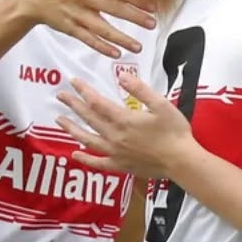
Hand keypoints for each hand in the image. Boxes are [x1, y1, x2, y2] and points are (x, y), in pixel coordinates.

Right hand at [20, 0, 155, 56]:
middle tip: (153, 24)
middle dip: (135, 16)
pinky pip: (88, 39)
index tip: (155, 4)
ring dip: (122, 39)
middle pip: (113, 7)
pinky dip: (102, 47)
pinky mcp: (70, 28)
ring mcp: (76, 13)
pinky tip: (116, 54)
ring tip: (138, 47)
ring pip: (102, 28)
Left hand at [55, 66, 194, 177]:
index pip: (97, 102)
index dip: (83, 90)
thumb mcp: (161, 104)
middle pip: (89, 118)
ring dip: (72, 129)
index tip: (73, 81)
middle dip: (73, 105)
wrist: (181, 161)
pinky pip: (98, 163)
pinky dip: (85, 159)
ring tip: (59, 120)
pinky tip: (75, 154)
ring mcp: (115, 152)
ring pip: (87, 139)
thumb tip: (122, 76)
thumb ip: (140, 90)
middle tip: (60, 95)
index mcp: (123, 119)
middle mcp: (114, 136)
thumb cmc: (174, 132)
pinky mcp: (120, 165)